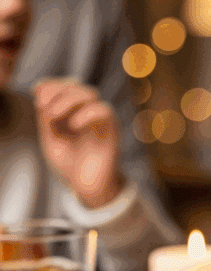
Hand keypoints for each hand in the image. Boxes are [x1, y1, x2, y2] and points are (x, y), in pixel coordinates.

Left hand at [34, 79, 124, 208]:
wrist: (86, 186)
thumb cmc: (70, 164)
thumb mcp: (50, 140)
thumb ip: (46, 119)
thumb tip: (43, 98)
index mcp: (71, 111)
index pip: (63, 85)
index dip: (50, 86)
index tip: (38, 101)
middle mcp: (87, 110)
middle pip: (76, 85)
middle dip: (57, 91)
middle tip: (44, 107)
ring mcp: (100, 118)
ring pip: (90, 93)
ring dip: (68, 100)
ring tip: (54, 116)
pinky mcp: (111, 128)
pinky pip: (104, 110)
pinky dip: (86, 114)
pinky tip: (73, 126)